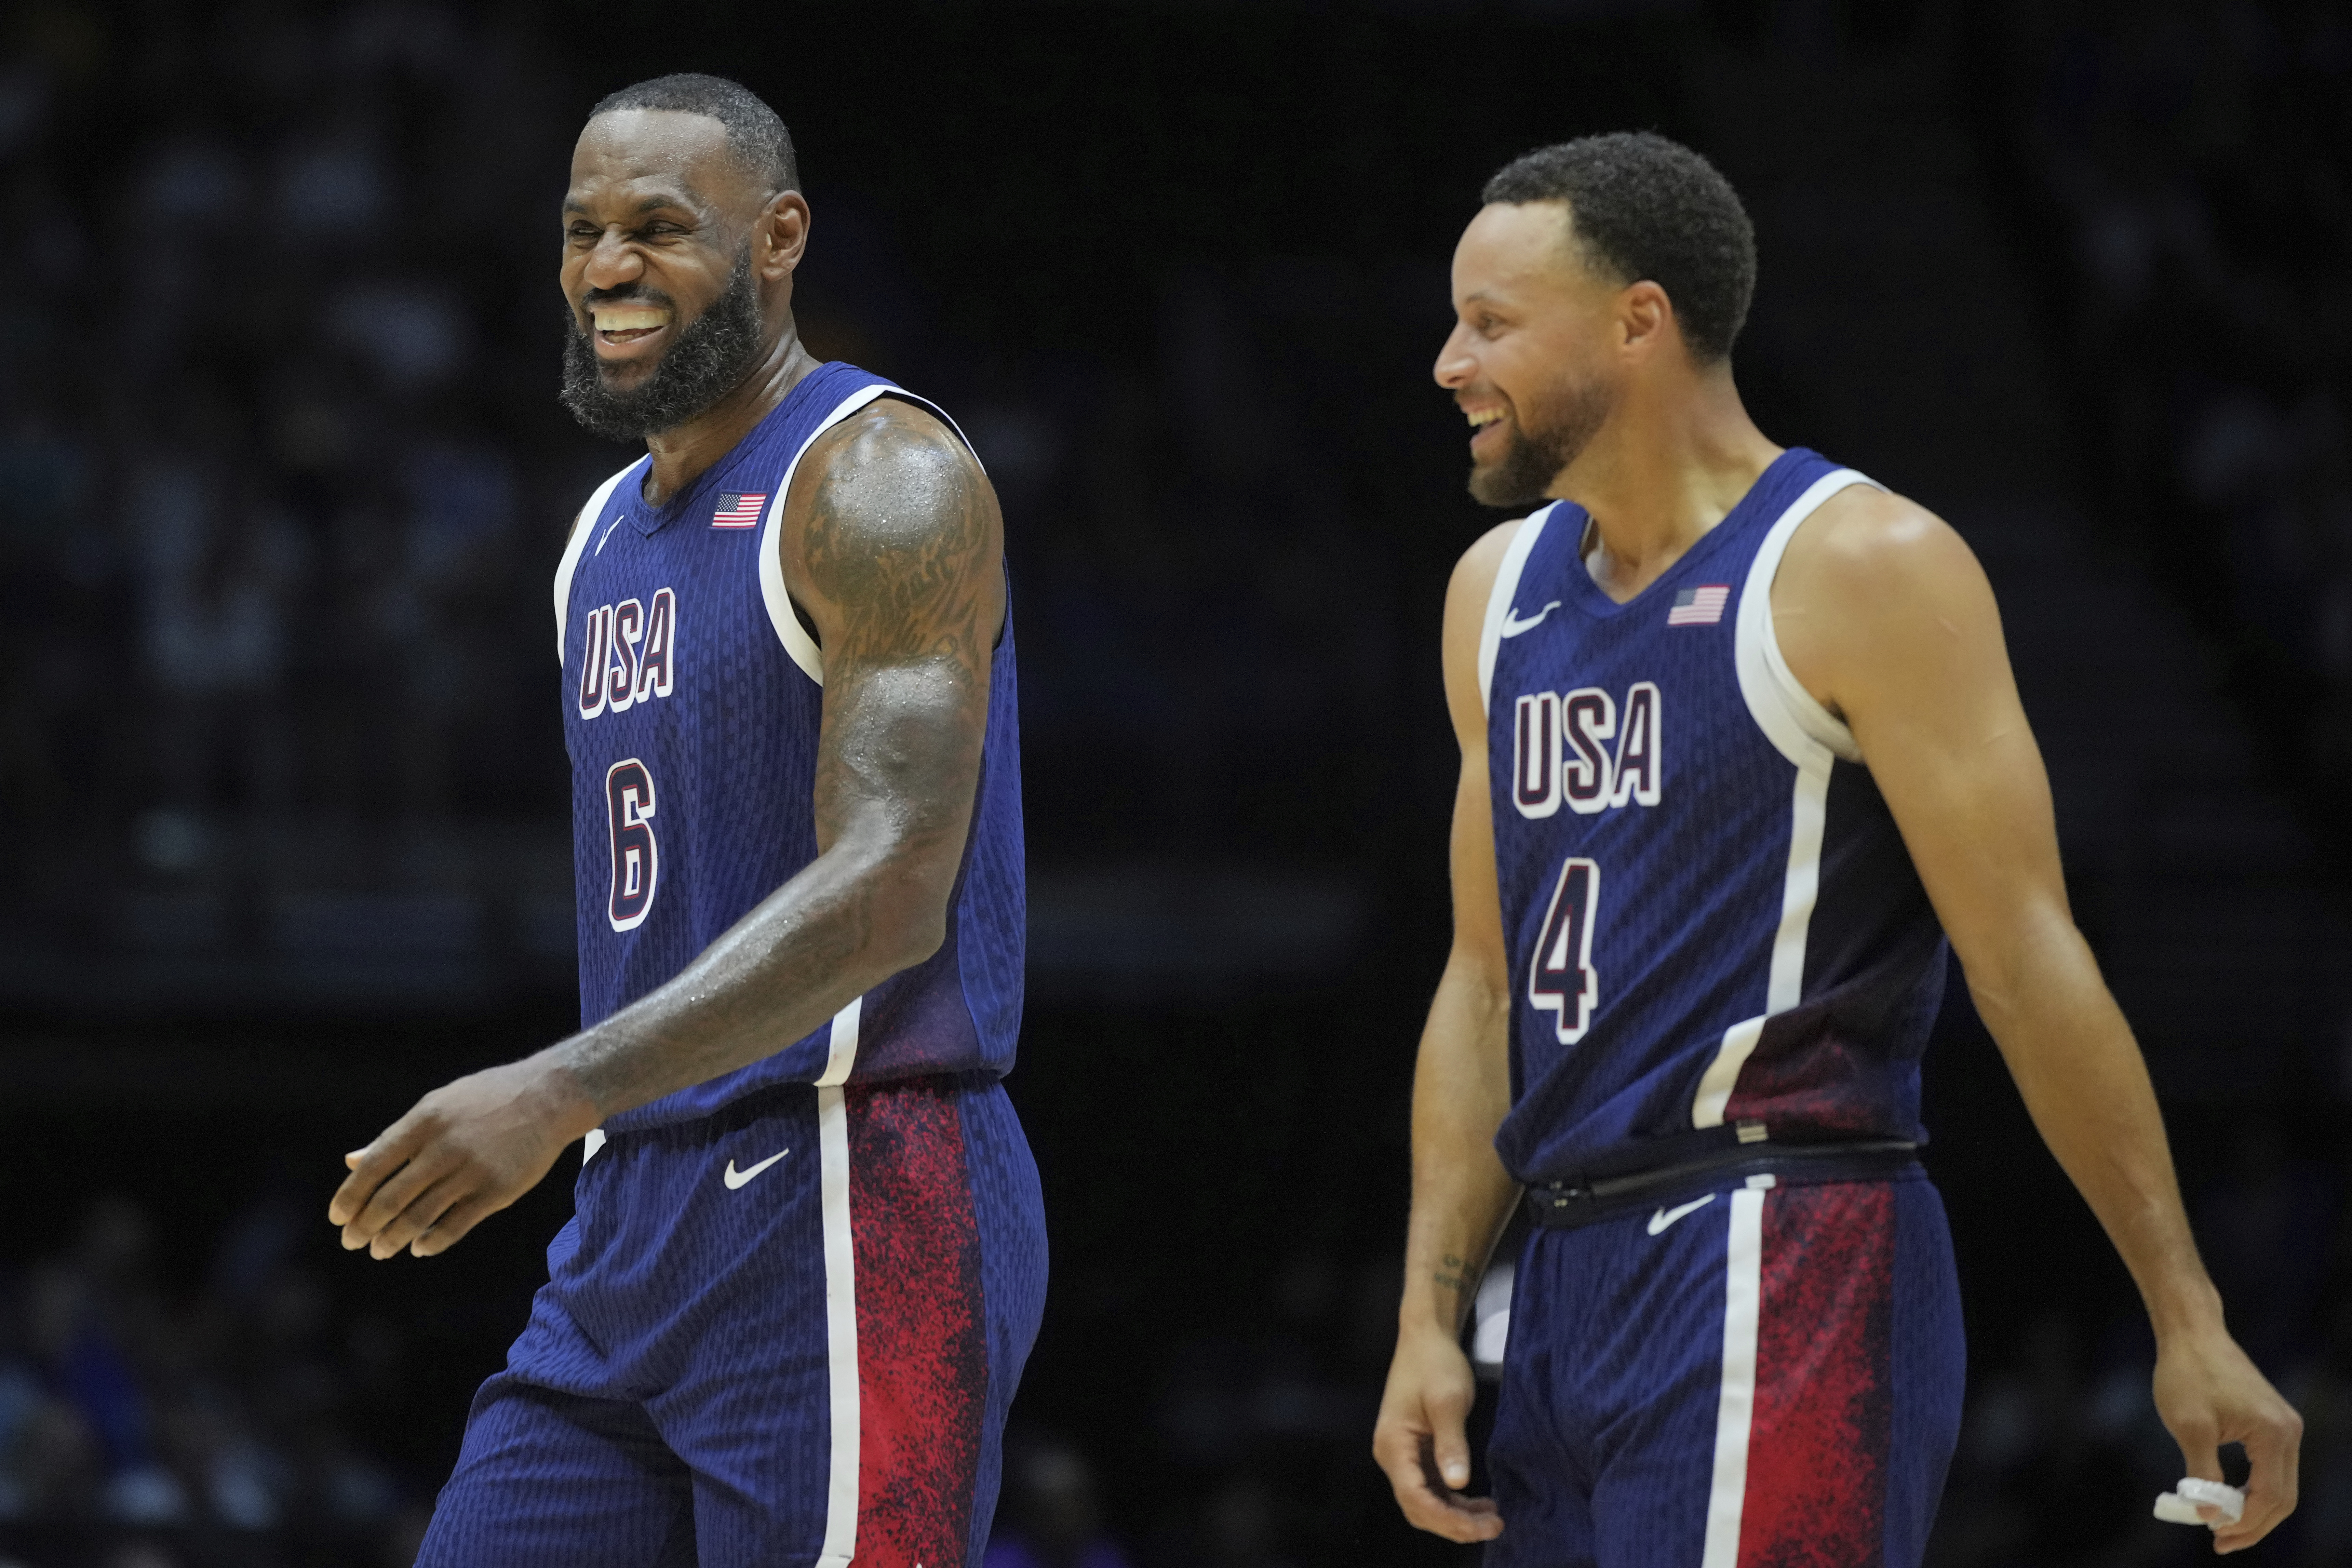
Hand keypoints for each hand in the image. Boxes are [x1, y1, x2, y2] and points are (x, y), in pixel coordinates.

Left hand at [328, 1058, 596, 1259]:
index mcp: (424, 1121)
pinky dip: (431, 1242)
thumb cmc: (487, 1099)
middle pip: (391, 1198)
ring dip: (392, 1239)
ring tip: (379, 1250)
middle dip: (364, 1226)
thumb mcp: (437, 1104)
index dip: (350, 1196)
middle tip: (351, 1241)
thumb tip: (352, 1161)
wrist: (549, 1097)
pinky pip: (454, 1226)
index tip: (337, 1217)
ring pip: (419, 1217)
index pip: (374, 1165)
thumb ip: (396, 1136)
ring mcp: (471, 1171)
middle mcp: (444, 1147)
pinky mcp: (496, 1192)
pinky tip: (419, 1247)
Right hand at [1372, 1326, 1503, 1542]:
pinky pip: (1432, 1486)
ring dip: (1456, 1515)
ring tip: (1492, 1518)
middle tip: (1494, 1527)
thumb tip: (1458, 1483)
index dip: (1447, 1519)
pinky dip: (1454, 1500)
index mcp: (1393, 1445)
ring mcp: (1403, 1455)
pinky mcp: (1417, 1451)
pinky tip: (1479, 1502)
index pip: (1415, 1497)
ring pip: (1426, 1501)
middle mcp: (1392, 1456)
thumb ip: (1452, 1444)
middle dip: (1454, 1524)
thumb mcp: (1448, 1401)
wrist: (1427, 1336)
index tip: (1481, 1526)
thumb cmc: (1435, 1363)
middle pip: (1418, 1507)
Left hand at [2152, 1322, 2301, 1553]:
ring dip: (2252, 1508)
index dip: (2246, 1524)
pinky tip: (2228, 1498)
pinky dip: (2252, 1487)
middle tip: (2219, 1541)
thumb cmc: (2186, 1374)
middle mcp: (2288, 1431)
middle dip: (2253, 1523)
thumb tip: (2208, 1514)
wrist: (2192, 1332)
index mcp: (2274, 1434)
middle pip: (2282, 1497)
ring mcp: (2283, 1425)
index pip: (2270, 1497)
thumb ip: (2202, 1474)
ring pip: (2279, 1484)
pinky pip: (2270, 1466)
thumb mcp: (2189, 1428)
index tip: (2216, 1538)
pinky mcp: (2271, 1420)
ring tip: (2221, 1525)